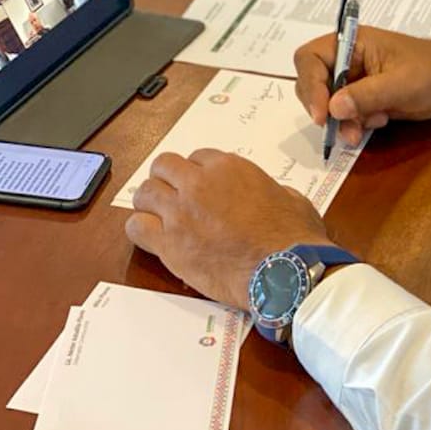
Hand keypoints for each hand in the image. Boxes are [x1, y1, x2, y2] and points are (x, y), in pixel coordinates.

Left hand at [124, 150, 334, 310]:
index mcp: (228, 168)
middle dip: (167, 180)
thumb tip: (270, 196)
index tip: (201, 188)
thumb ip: (270, 189)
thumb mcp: (290, 198)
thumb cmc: (294, 238)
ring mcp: (180, 213)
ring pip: (144, 193)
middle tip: (174, 198)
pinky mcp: (169, 244)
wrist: (285, 272)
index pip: (197, 157)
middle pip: (164, 167)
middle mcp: (199, 184)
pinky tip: (152, 238)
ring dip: (150, 203)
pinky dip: (141, 230)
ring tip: (159, 217)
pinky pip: (136, 227)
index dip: (197, 173)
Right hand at [293, 27, 430, 145]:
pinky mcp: (363, 97)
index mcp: (352, 42)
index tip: (322, 114)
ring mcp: (354, 78)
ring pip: (327, 103)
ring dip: (341, 121)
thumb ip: (366, 95)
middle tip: (342, 127)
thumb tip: (332, 108)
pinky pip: (345, 113)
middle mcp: (346, 58)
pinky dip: (355, 124)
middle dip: (324, 107)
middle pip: (312, 82)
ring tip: (365, 129)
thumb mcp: (401, 84)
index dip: (310, 86)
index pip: (310, 58)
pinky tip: (379, 120)